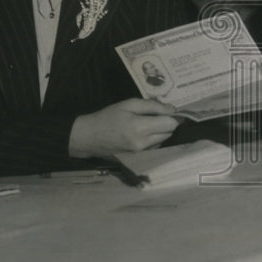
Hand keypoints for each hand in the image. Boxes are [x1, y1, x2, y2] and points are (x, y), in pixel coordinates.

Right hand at [68, 98, 182, 158]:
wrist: (89, 137)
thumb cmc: (108, 117)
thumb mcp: (129, 104)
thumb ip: (152, 106)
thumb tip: (172, 109)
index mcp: (139, 128)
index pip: (170, 124)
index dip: (172, 115)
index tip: (168, 109)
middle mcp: (143, 143)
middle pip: (169, 132)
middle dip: (167, 122)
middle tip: (156, 114)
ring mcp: (141, 153)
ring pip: (164, 140)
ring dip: (161, 131)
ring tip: (148, 122)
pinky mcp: (139, 157)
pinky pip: (155, 146)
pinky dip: (154, 138)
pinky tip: (143, 132)